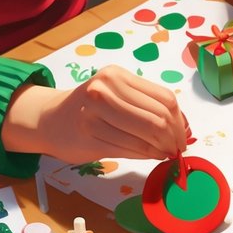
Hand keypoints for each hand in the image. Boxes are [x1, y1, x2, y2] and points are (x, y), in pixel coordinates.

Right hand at [3, 66, 189, 161]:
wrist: (49, 120)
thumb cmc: (88, 109)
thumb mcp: (116, 95)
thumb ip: (146, 106)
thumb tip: (183, 128)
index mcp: (116, 76)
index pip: (164, 99)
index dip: (180, 122)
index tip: (183, 136)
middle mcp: (105, 90)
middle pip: (158, 118)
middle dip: (174, 139)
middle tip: (176, 150)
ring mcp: (95, 113)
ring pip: (147, 135)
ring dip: (162, 149)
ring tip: (165, 154)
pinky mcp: (90, 137)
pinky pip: (131, 149)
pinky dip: (147, 155)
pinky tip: (151, 156)